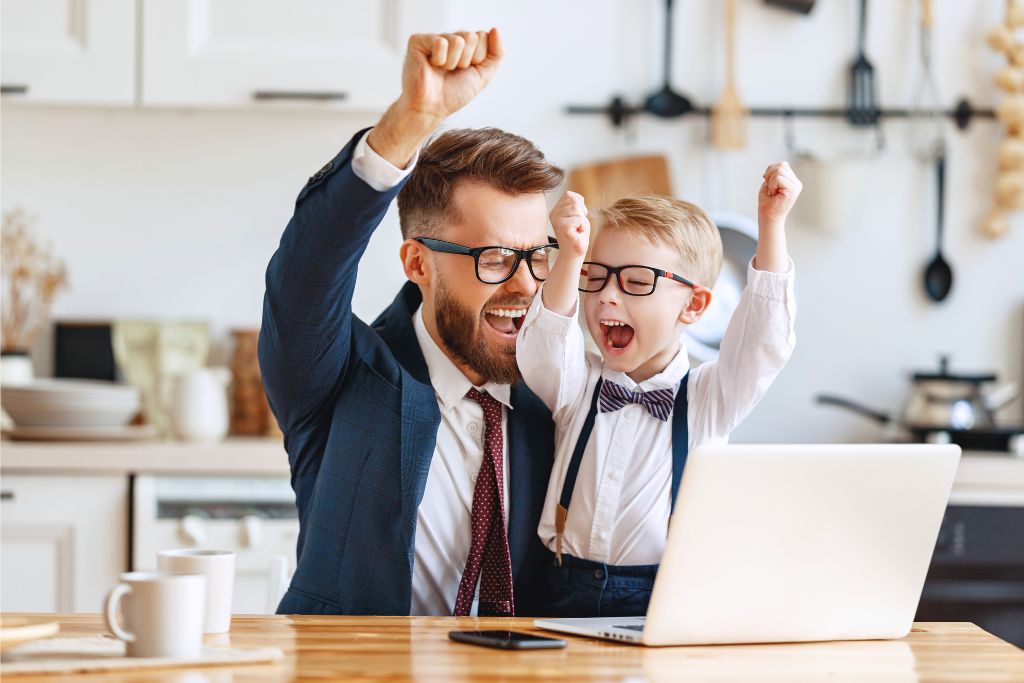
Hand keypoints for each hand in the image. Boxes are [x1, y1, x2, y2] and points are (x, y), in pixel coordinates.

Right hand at [369, 29, 502, 166]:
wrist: (431, 108)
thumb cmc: (453, 94)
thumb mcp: (483, 75)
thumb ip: (496, 54)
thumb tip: (495, 29)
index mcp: (466, 45)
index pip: (483, 36)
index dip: (478, 58)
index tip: (465, 71)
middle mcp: (450, 38)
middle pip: (472, 37)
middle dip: (466, 60)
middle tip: (452, 72)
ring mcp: (434, 38)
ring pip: (458, 41)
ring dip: (453, 63)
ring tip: (441, 70)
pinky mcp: (418, 41)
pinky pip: (440, 42)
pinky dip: (439, 60)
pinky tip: (431, 66)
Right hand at [550, 191, 589, 257]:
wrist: (574, 254)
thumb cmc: (577, 235)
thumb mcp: (578, 215)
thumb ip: (576, 204)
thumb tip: (576, 198)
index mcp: (555, 210)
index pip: (569, 195)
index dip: (579, 204)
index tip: (577, 218)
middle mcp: (553, 214)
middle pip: (574, 201)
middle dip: (581, 213)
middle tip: (578, 225)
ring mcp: (557, 221)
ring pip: (576, 209)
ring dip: (582, 220)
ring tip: (577, 229)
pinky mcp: (563, 228)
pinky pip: (579, 219)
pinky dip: (582, 226)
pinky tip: (577, 233)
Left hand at [757, 161, 801, 227]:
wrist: (768, 218)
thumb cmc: (767, 203)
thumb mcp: (769, 184)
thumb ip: (774, 173)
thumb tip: (775, 166)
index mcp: (792, 180)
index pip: (782, 164)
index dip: (770, 171)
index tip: (769, 184)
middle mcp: (796, 183)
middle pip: (781, 165)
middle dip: (769, 175)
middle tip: (770, 189)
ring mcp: (796, 186)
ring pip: (779, 170)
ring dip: (770, 181)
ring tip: (772, 192)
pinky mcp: (792, 190)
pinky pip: (778, 178)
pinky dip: (771, 185)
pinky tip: (774, 194)